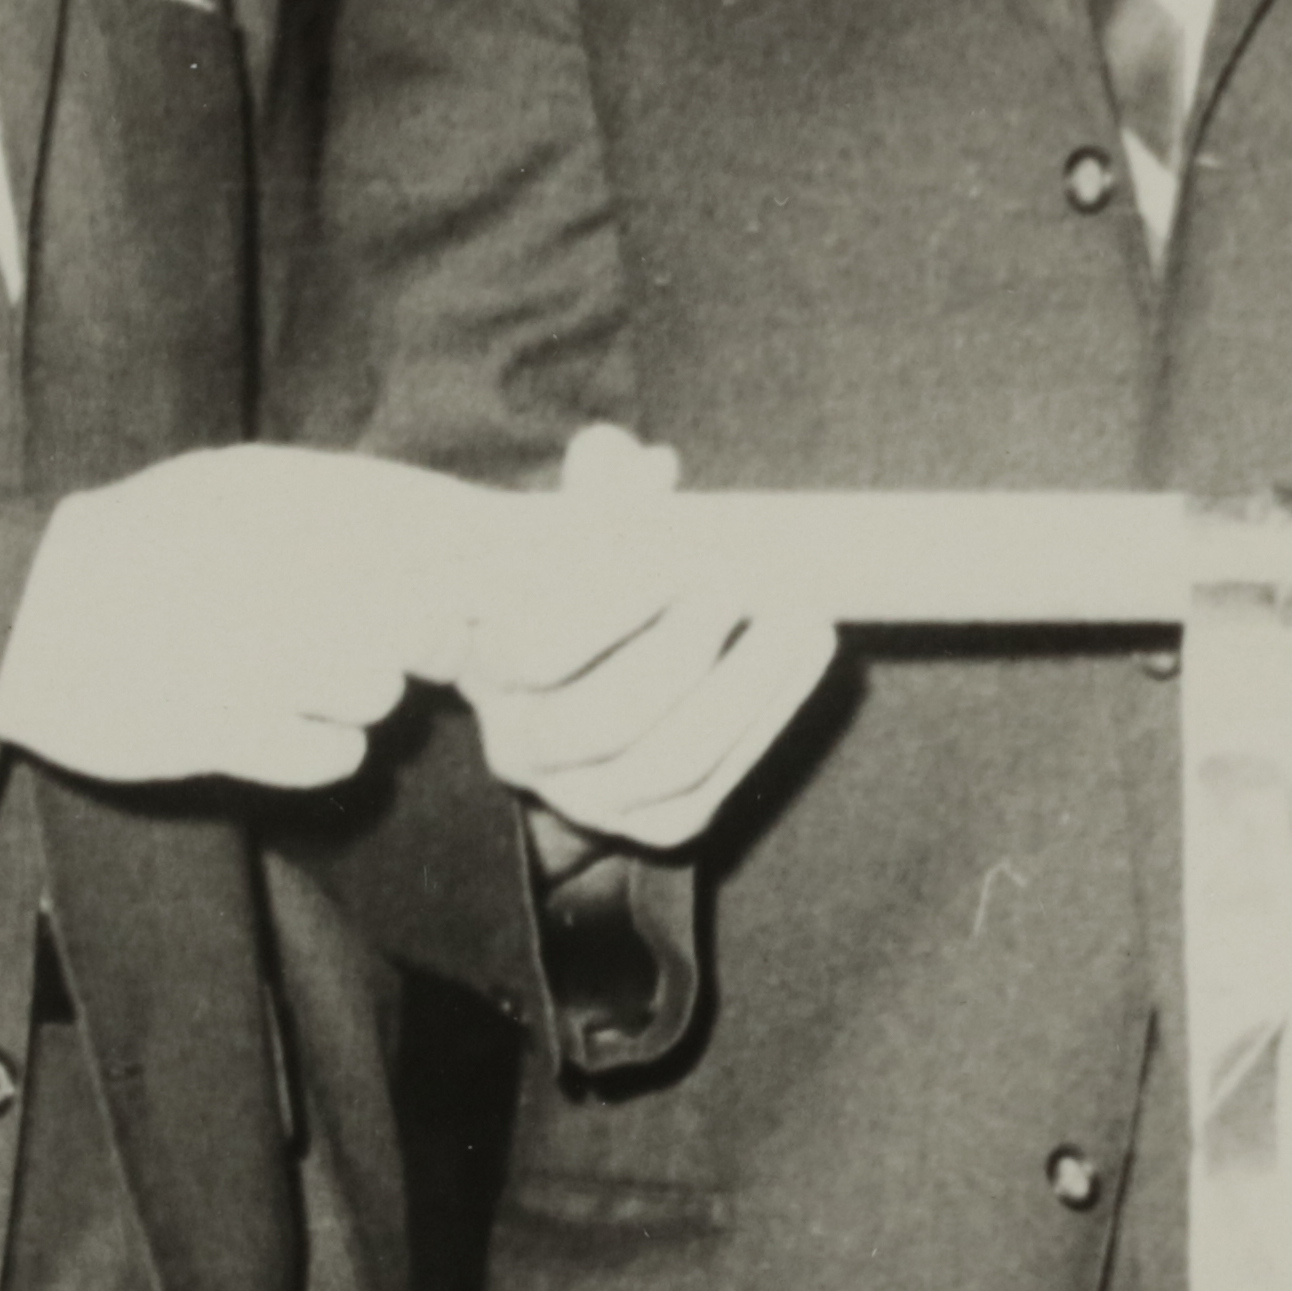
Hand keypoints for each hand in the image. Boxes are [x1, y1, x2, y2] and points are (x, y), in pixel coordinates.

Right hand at [0, 442, 472, 792]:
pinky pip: (334, 756)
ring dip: (362, 695)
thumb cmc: (136, 544)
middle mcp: (275, 570)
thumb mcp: (230, 487)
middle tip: (373, 642)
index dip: (448, 571)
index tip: (431, 588)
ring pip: (380, 690)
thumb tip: (433, 525)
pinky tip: (283, 729)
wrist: (22, 615)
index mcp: (281, 499)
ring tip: (312, 685)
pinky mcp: (220, 732)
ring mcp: (248, 654)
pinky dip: (321, 750)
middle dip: (415, 637)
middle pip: (421, 618)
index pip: (431, 535)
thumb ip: (332, 500)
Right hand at [443, 421, 835, 852]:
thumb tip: (647, 466)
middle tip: (743, 582)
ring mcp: (586, 798)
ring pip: (673, 761)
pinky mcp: (652, 825)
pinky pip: (715, 786)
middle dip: (686, 649)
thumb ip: (600, 489)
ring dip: (749, 685)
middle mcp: (522, 747)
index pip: (535, 651)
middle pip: (606, 717)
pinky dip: (769, 718)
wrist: (579, 665)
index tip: (678, 552)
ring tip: (799, 614)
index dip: (611, 604)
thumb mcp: (572, 526)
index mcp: (485, 668)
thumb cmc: (578, 574)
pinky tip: (806, 652)